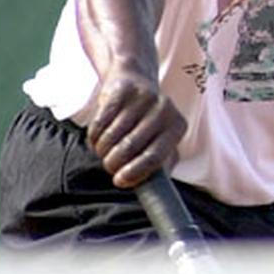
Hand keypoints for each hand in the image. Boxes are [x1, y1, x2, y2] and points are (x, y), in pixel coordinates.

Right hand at [87, 67, 186, 187]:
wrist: (135, 80)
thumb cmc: (148, 120)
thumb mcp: (162, 139)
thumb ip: (161, 163)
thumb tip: (156, 193)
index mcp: (178, 126)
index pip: (156, 156)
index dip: (135, 172)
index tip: (119, 181)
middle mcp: (165, 110)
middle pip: (131, 147)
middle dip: (114, 163)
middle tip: (108, 167)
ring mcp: (144, 98)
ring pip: (113, 136)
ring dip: (102, 151)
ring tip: (103, 152)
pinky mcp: (122, 91)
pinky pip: (101, 122)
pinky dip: (95, 137)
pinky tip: (97, 140)